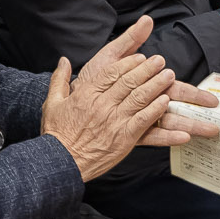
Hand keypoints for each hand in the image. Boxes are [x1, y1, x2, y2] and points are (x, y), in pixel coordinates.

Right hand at [38, 17, 193, 181]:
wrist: (62, 161)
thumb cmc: (57, 134)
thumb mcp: (52, 102)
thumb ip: (59, 79)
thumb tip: (63, 61)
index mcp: (86, 94)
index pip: (112, 72)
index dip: (128, 63)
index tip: (140, 57)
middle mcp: (102, 104)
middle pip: (129, 81)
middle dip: (147, 69)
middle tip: (160, 60)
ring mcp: (115, 121)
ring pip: (140, 98)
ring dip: (156, 85)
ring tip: (168, 76)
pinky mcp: (125, 137)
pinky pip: (144, 119)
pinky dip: (156, 109)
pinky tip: (165, 101)